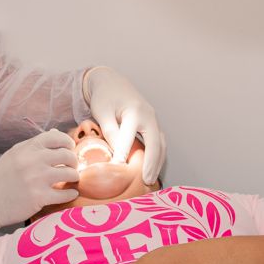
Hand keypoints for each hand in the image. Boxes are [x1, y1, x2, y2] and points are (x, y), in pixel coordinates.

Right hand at [0, 130, 78, 230]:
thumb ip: (35, 144)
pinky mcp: (40, 197)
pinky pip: (65, 194)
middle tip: (72, 167)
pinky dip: (71, 194)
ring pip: (70, 174)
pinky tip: (70, 193)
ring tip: (71, 180)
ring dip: (74, 177)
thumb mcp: (15, 153)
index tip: (70, 150)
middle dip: (74, 161)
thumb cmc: (3, 177)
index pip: (57, 137)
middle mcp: (34, 161)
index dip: (67, 143)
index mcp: (28, 148)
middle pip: (67, 155)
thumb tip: (56, 132)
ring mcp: (37, 179)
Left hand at [82, 67, 165, 183]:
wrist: (112, 82)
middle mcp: (149, 116)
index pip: (129, 136)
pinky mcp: (153, 124)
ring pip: (160, 145)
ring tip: (150, 180)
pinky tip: (151, 169)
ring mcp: (153, 120)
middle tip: (145, 180)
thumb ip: (109, 131)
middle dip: (151, 163)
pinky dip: (157, 157)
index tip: (118, 169)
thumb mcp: (102, 112)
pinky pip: (159, 143)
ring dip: (157, 163)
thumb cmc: (105, 97)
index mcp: (134, 111)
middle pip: (155, 143)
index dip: (123, 153)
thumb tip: (116, 154)